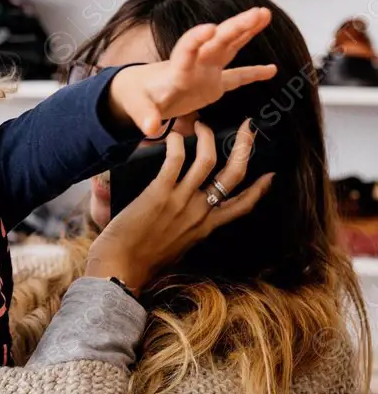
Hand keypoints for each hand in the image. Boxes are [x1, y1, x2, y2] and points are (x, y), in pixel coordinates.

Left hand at [85, 119, 274, 295]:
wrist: (122, 269)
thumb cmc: (141, 262)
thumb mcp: (176, 248)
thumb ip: (184, 232)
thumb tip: (183, 224)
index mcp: (206, 227)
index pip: (242, 206)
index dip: (259, 189)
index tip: (270, 174)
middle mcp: (200, 212)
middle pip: (234, 175)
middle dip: (245, 148)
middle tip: (249, 128)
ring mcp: (182, 201)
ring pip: (207, 160)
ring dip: (207, 137)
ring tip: (201, 124)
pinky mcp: (160, 193)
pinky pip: (175, 160)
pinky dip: (177, 143)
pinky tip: (172, 136)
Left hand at [108, 7, 277, 136]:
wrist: (138, 91)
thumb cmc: (136, 95)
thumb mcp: (136, 105)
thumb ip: (144, 114)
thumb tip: (149, 127)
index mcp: (175, 68)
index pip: (186, 50)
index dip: (196, 39)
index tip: (209, 28)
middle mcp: (194, 64)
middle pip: (217, 42)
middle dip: (236, 27)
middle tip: (258, 12)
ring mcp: (206, 71)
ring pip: (229, 47)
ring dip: (246, 31)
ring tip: (265, 15)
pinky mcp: (213, 83)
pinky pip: (237, 76)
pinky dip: (253, 73)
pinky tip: (272, 69)